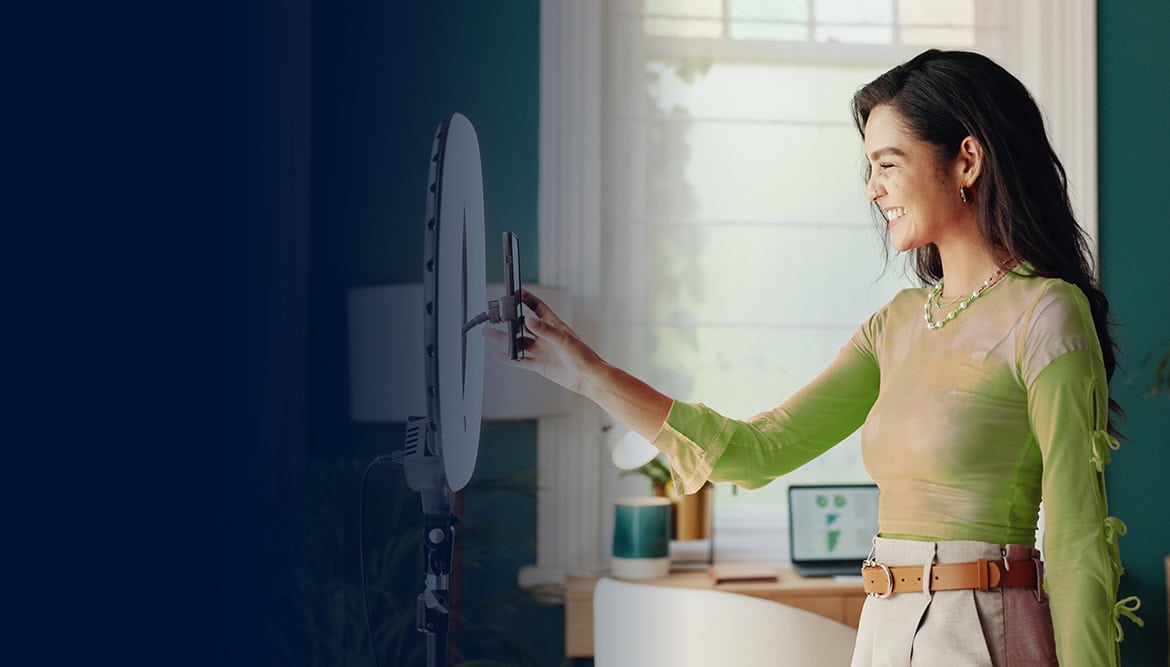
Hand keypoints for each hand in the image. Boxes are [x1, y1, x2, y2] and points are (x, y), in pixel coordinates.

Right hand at [484, 288, 601, 393]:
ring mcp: (542, 350)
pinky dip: (509, 358)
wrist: (587, 377)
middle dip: (510, 320)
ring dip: (505, 339)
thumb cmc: (582, 355)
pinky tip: (499, 355)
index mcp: (554, 325)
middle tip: (496, 316)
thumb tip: (528, 319)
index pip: (538, 307)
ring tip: (489, 333)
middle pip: (523, 324)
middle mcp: (546, 336)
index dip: (527, 299)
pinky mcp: (540, 364)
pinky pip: (521, 360)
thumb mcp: (563, 339)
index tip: (516, 292)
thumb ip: (545, 330)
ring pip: (519, 342)